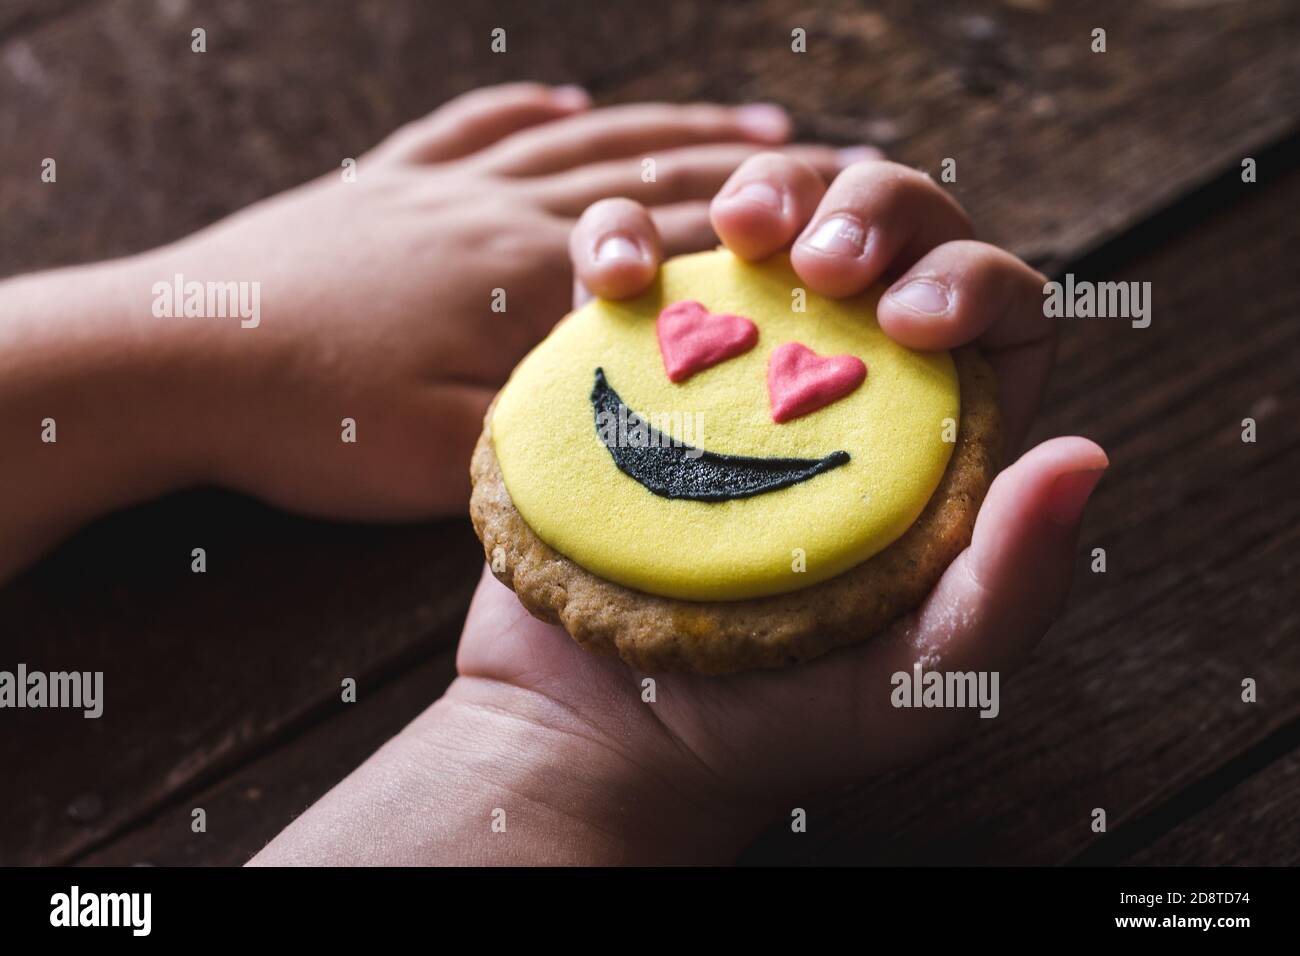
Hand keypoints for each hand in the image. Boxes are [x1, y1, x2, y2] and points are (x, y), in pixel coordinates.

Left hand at [137, 84, 852, 519]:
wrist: (174, 352)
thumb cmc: (311, 418)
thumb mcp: (442, 456)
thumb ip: (553, 430)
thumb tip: (645, 419)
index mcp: (523, 272)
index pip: (671, 238)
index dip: (760, 227)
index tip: (833, 219)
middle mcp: (494, 208)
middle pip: (642, 171)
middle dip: (742, 166)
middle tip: (817, 157)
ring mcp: (438, 186)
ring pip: (575, 138)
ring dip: (663, 126)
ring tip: (737, 122)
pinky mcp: (385, 186)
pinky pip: (475, 126)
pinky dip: (530, 109)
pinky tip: (566, 98)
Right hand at [454, 154, 1106, 844]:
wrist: (613, 738)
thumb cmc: (777, 721)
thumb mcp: (919, 684)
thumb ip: (1010, 585)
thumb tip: (1084, 455)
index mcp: (935, 440)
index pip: (997, 312)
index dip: (972, 278)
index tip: (910, 318)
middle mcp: (841, 381)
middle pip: (893, 232)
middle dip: (874, 207)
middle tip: (824, 260)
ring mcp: (729, 358)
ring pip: (773, 214)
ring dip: (768, 189)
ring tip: (744, 231)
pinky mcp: (627, 360)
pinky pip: (628, 261)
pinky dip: (618, 236)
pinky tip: (619, 277)